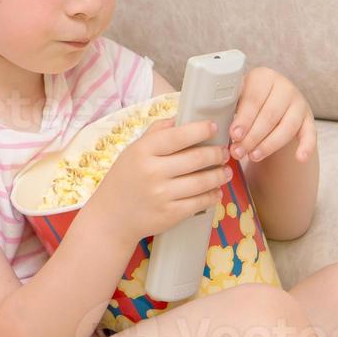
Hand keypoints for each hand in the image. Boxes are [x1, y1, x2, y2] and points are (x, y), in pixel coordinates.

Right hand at [86, 117, 231, 243]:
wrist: (111, 218)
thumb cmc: (124, 180)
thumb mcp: (132, 151)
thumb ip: (156, 133)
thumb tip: (180, 118)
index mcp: (143, 151)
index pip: (179, 136)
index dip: (201, 130)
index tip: (214, 128)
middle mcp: (153, 172)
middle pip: (196, 158)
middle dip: (216, 154)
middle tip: (224, 152)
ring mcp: (162, 195)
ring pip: (202, 181)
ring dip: (220, 175)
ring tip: (226, 171)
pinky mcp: (170, 214)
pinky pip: (200, 202)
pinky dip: (213, 195)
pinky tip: (216, 190)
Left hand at [229, 67, 316, 163]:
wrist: (272, 102)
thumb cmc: (250, 103)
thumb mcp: (238, 98)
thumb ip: (229, 107)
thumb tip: (215, 125)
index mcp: (263, 77)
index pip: (254, 99)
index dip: (244, 118)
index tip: (234, 134)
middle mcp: (284, 87)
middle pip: (270, 115)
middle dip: (252, 136)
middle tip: (238, 151)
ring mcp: (299, 103)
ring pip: (287, 127)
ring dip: (269, 145)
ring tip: (253, 157)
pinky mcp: (309, 119)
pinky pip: (310, 134)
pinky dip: (306, 147)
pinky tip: (300, 158)